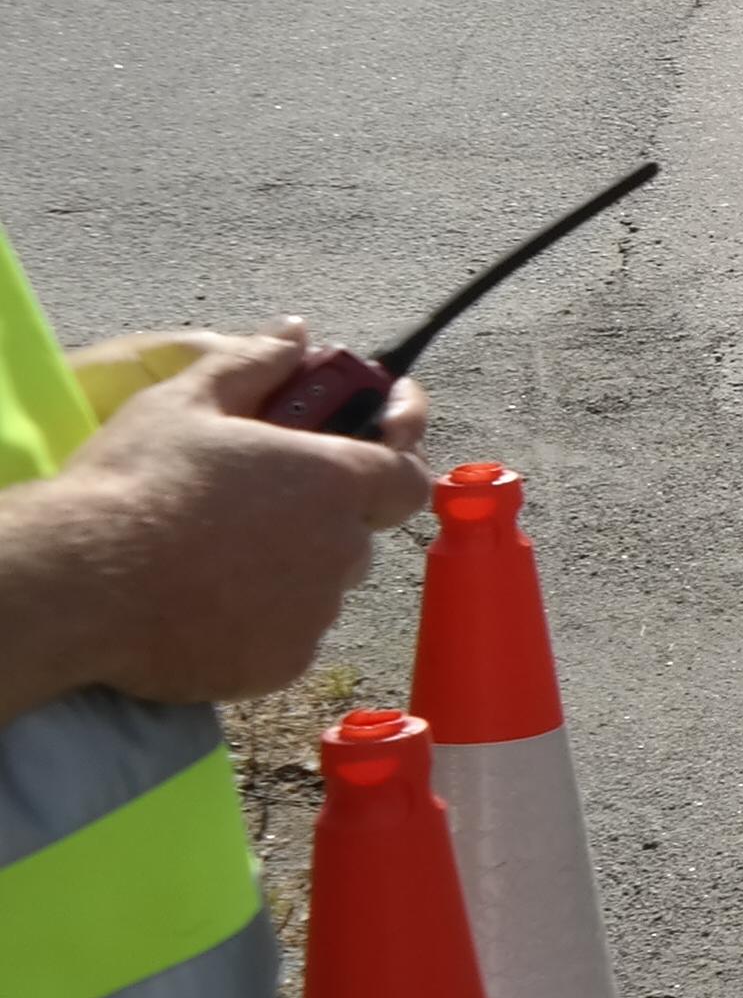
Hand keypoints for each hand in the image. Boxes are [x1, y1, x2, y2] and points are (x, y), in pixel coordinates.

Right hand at [14, 331, 427, 707]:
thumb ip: (252, 365)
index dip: (394, 458)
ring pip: (319, 588)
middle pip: (355, 534)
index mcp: (336, 479)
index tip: (380, 437)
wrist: (78, 585)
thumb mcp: (186, 403)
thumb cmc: (134, 485)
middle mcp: (342, 549)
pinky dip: (260, 621)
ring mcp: (315, 613)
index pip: (408, 476)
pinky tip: (205, 602)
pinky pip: (287, 637)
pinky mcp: (282, 663)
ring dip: (288, 571)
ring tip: (214, 556)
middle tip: (254, 506)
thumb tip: (294, 334)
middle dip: (319, 518)